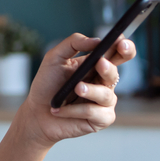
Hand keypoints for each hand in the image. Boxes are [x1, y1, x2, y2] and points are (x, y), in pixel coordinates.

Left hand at [18, 34, 135, 148]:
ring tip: (75, 89)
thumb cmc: (47, 84)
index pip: (116, 52)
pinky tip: (60, 110)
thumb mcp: (55, 58)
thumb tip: (96, 40)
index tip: (120, 42)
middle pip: (116, 73)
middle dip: (110, 68)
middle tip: (100, 63)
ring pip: (105, 94)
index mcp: (97, 64)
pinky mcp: (101, 119)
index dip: (123, 46)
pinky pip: (95, 112)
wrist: (36, 113)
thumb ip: (73, 43)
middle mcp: (104, 82)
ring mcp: (104, 101)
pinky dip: (76, 110)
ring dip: (89, 91)